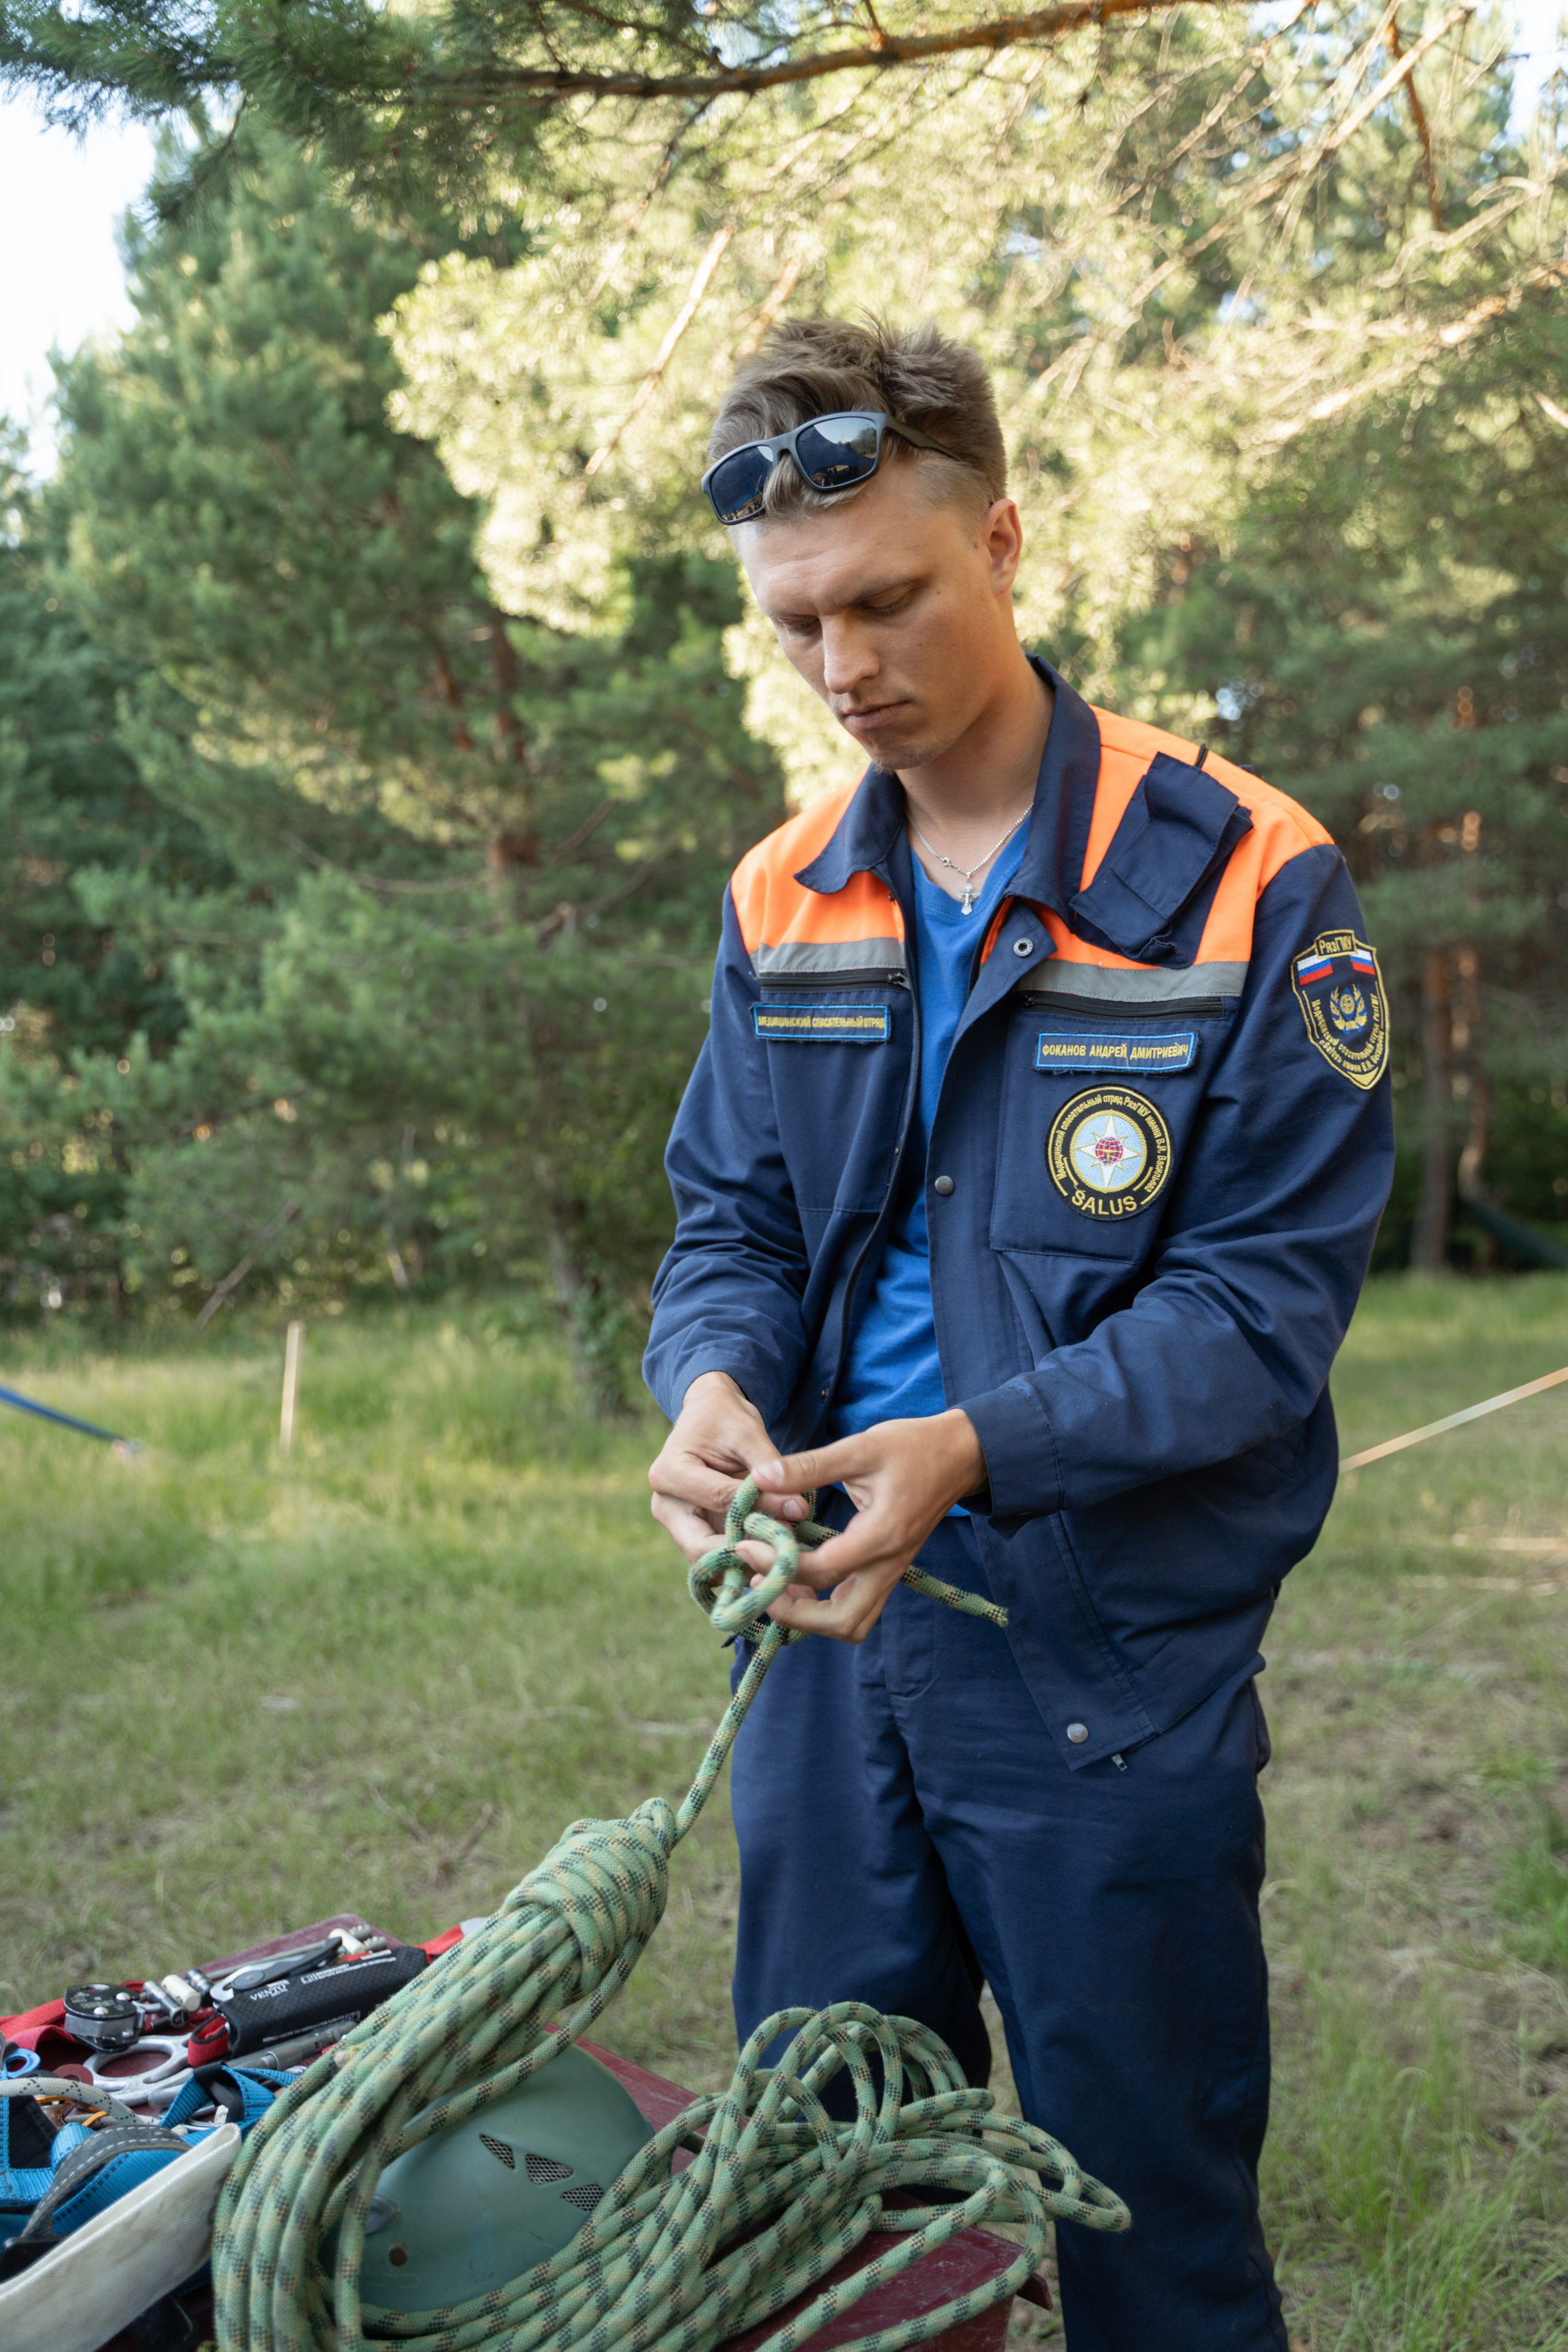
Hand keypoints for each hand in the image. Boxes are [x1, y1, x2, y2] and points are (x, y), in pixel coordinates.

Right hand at [648, 1371, 807, 1565]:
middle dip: (746, 1553)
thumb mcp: (749, 1434)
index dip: (761, 1508)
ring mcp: (676, 1525)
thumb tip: (798, 1510)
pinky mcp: (692, 1536)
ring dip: (748, 1561)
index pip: (719, 1500)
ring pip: (711, 1561)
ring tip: (786, 1554)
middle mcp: (665, 1505)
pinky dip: (746, 1560)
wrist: (709, 1417)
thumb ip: (771, 1469)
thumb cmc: (726, 1419)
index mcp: (669, 1472)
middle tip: (787, 1552)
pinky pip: (718, 1558)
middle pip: (702, 1547)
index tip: (799, 1510)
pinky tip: (775, 1554)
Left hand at [748, 1410, 986, 1642]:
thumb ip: (810, 1466)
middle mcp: (888, 1565)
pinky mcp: (888, 1571)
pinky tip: (798, 1576)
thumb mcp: (860, 1447)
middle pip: (840, 1621)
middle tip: (758, 1583)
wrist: (959, 1455)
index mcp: (881, 1536)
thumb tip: (760, 1477)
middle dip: (793, 1613)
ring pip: (851, 1623)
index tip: (745, 1545)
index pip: (822, 1572)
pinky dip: (824, 1606)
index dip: (777, 1565)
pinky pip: (856, 1607)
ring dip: (810, 1618)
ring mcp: (891, 1573)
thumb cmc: (912, 1447)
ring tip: (775, 1585)